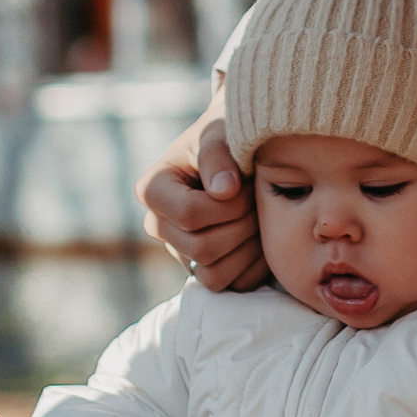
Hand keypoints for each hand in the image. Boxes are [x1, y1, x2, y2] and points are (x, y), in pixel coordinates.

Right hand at [140, 102, 266, 293]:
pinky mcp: (202, 269)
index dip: (228, 205)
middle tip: (258, 201)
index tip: (244, 184)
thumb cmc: (226, 136)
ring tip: (260, 217)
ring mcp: (179, 251)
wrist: (240, 153)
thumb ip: (218, 154)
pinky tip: (263, 236)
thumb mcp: (220, 132)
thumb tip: (224, 191)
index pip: (190, 214)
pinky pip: (230, 285)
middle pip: (202, 248)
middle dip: (242, 225)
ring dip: (249, 247)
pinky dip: (255, 265)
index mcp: (152, 190)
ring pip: (213, 274)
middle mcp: (157, 225)